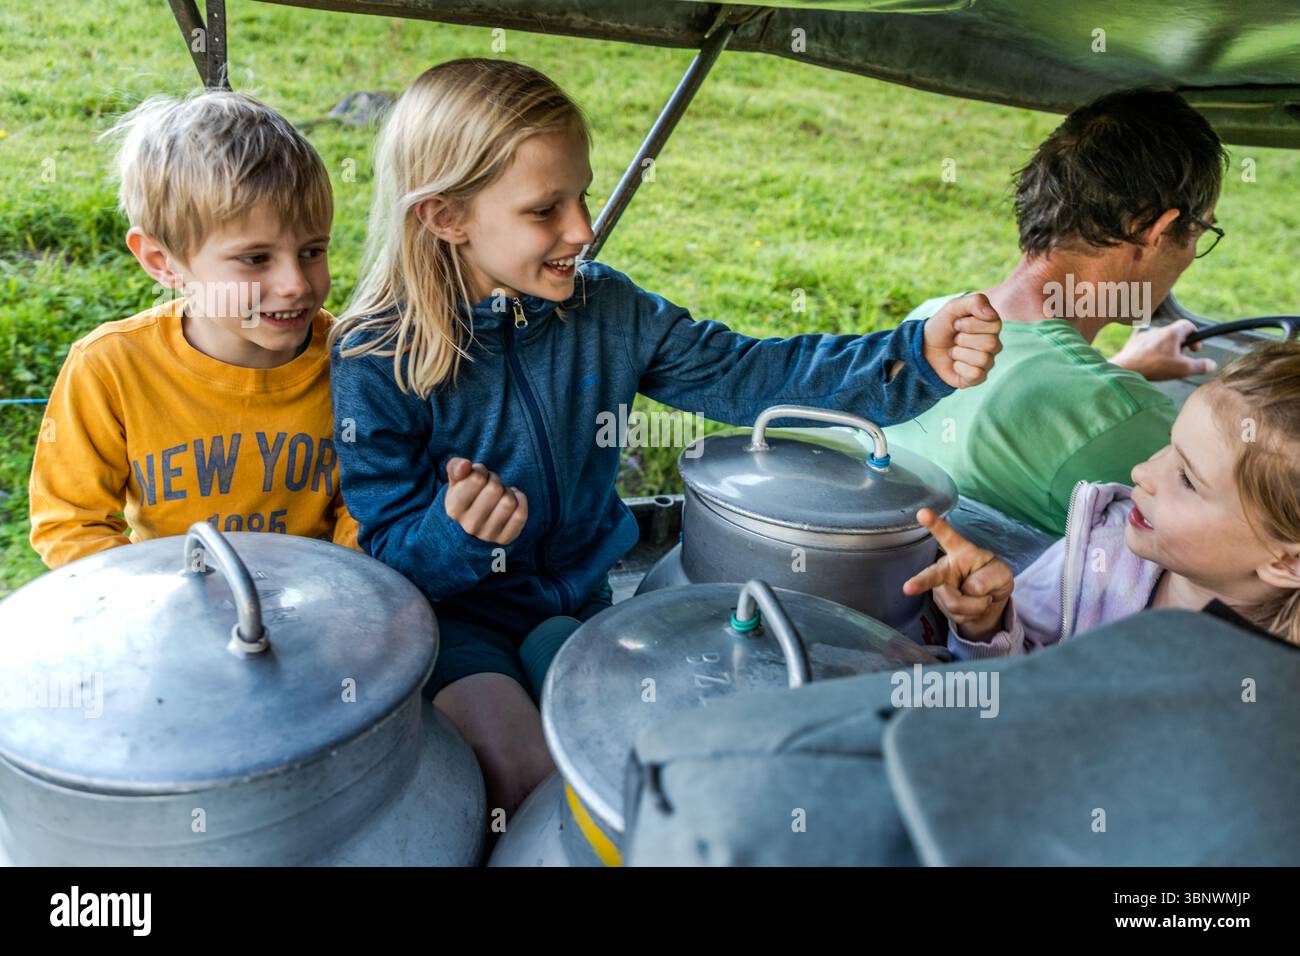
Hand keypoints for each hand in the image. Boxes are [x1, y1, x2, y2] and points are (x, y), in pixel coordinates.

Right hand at [444, 457, 528, 544]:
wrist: (473, 523)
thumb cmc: (466, 495)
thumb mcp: (457, 480)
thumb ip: (456, 467)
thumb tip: (465, 465)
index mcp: (454, 508)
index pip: (477, 478)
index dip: (481, 471)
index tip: (478, 477)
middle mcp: (469, 525)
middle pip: (495, 489)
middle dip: (495, 481)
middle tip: (491, 486)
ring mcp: (488, 534)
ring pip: (509, 502)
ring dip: (508, 492)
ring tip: (500, 495)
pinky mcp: (505, 538)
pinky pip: (520, 515)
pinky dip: (520, 502)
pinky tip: (513, 501)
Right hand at [902, 508, 1013, 641]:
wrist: (988, 602)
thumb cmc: (993, 578)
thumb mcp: (1002, 575)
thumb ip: (989, 578)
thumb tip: (969, 589)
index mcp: (960, 552)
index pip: (947, 536)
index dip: (935, 524)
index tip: (922, 512)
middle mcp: (945, 568)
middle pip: (932, 576)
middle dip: (920, 582)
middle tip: (908, 588)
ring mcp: (940, 588)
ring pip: (955, 604)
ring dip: (976, 606)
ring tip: (982, 599)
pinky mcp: (941, 604)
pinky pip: (958, 615)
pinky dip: (973, 614)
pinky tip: (973, 607)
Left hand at [921, 293, 1002, 388]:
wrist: (924, 348)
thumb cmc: (941, 327)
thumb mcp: (953, 308)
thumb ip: (975, 302)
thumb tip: (992, 314)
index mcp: (991, 326)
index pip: (994, 325)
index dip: (971, 324)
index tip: (956, 324)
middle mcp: (993, 344)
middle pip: (990, 343)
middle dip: (964, 339)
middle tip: (954, 338)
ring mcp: (987, 362)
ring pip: (982, 359)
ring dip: (959, 353)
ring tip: (953, 351)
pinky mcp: (978, 377)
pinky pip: (976, 374)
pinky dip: (959, 368)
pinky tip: (955, 364)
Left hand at [1111, 319, 1216, 381]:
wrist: (1124, 369)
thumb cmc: (1154, 367)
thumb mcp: (1183, 369)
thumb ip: (1200, 366)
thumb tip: (1211, 364)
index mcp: (1171, 332)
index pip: (1188, 325)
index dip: (1195, 335)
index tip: (1195, 349)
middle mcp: (1157, 330)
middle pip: (1175, 333)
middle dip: (1181, 345)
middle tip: (1180, 358)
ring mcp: (1144, 336)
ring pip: (1160, 340)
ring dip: (1166, 349)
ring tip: (1164, 364)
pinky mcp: (1133, 343)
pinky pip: (1147, 345)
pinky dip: (1152, 352)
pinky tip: (1149, 364)